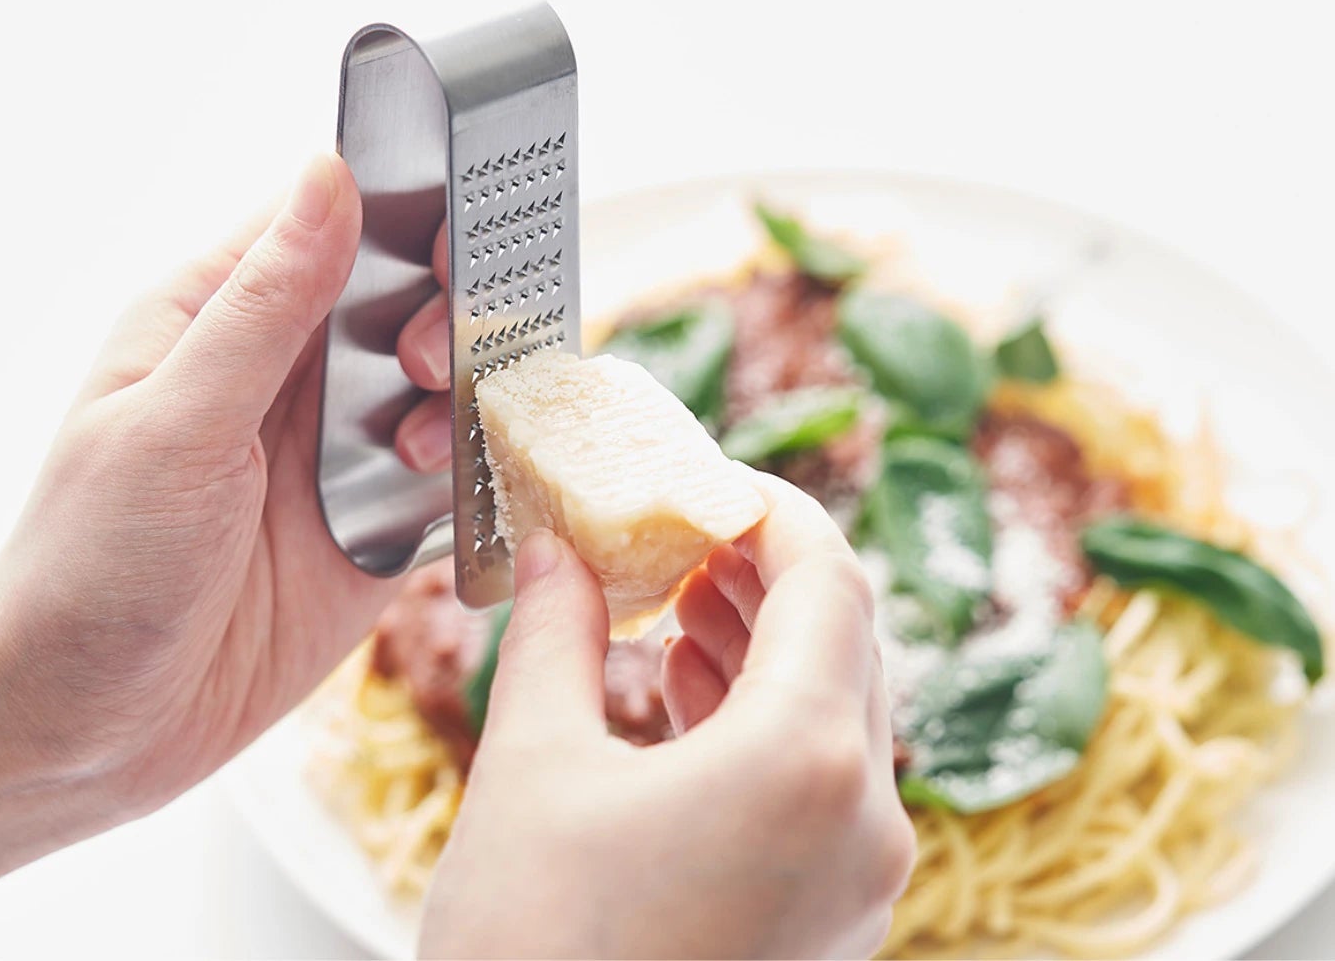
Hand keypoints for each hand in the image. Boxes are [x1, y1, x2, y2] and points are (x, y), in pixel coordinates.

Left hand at [0, 152, 462, 807]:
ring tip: (416, 452)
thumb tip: (327, 173)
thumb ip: (266, 306)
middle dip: (437, 314)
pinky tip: (454, 486)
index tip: (452, 229)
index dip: (398, 212)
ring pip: (441, 381)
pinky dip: (475, 468)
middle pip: (401, 297)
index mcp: (218, 317)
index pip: (325, 223)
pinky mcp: (375, 525)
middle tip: (422, 364)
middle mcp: (284, 373)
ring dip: (457, 397)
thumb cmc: (88, 568)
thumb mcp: (176, 425)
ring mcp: (334, 450)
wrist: (80, 739)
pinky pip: (453, 473)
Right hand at [420, 477, 915, 960]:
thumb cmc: (534, 953)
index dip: (770, 510)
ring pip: (837, 710)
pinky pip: (823, 781)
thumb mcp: (534, 765)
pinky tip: (688, 692)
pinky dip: (766, 716)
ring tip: (681, 600)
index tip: (711, 481)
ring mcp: (858, 883)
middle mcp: (861, 818)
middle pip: (843, 638)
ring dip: (764, 641)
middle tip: (688, 533)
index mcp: (805, 759)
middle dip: (765, 571)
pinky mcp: (831, 925)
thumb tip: (551, 549)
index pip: (827, 577)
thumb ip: (554, 633)